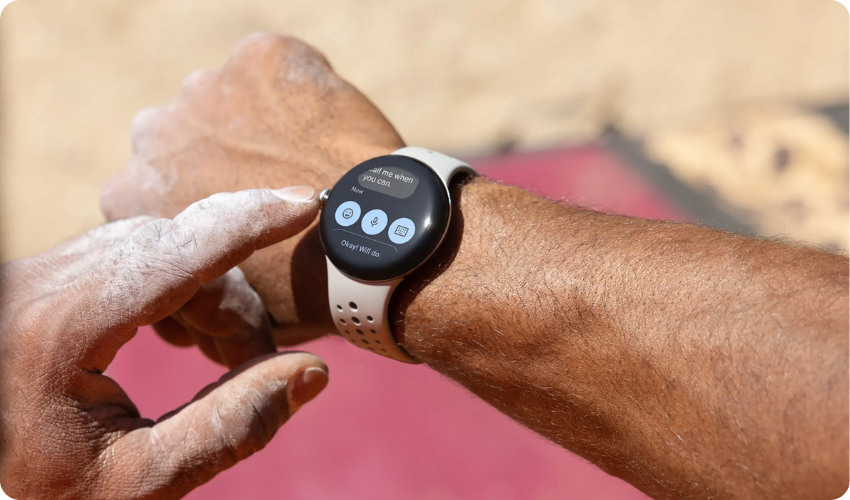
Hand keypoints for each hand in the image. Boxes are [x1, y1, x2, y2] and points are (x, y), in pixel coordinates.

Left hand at [0, 187, 328, 498]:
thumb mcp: (141, 481)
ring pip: (150, 249)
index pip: (179, 252)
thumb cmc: (40, 498)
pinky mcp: (31, 285)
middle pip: (172, 251)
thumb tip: (310, 373)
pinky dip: (169, 287)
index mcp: (60, 332)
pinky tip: (179, 333)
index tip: (304, 203)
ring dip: (204, 293)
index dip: (251, 222)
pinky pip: (120, 259)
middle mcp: (35, 287)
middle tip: (258, 363)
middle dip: (232, 298)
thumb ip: (232, 425)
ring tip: (224, 359)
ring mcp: (27, 280)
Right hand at [101, 33, 404, 344]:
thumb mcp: (223, 309)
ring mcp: (205, 89)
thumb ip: (194, 280)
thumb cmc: (301, 294)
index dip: (198, 196)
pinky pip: (276, 67)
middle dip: (217, 155)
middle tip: (271, 184)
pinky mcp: (259, 57)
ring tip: (305, 156)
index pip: (155, 185)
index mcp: (129, 197)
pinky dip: (301, 89)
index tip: (234, 208)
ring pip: (228, 99)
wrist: (367, 245)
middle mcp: (152, 134)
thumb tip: (196, 304)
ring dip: (255, 122)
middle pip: (183, 136)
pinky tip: (328, 127)